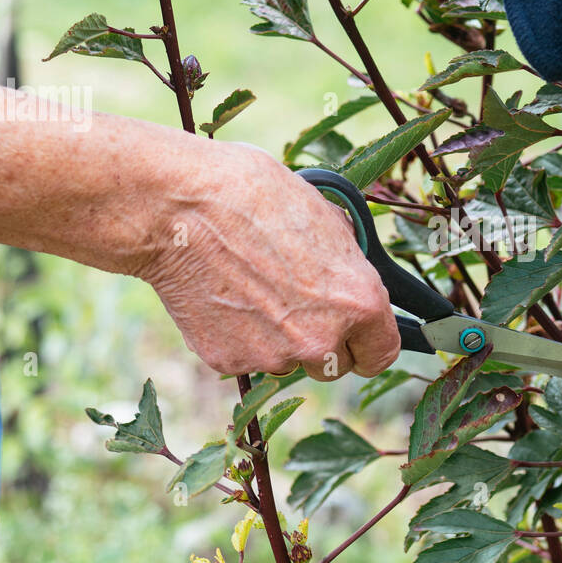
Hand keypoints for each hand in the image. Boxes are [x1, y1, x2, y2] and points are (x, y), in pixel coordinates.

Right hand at [138, 139, 400, 379]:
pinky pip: (245, 356)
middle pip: (334, 365)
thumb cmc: (253, 197)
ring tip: (251, 288)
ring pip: (287, 360)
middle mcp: (321, 339)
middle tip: (296, 305)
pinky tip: (224, 295)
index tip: (359, 340)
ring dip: (278, 339)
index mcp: (359, 302)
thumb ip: (343, 265)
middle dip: (322, 342)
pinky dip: (237, 336)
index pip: (382, 353)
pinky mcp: (229, 361)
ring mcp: (274, 356)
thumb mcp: (323, 219)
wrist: (179, 209)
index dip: (369, 344)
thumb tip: (346, 277)